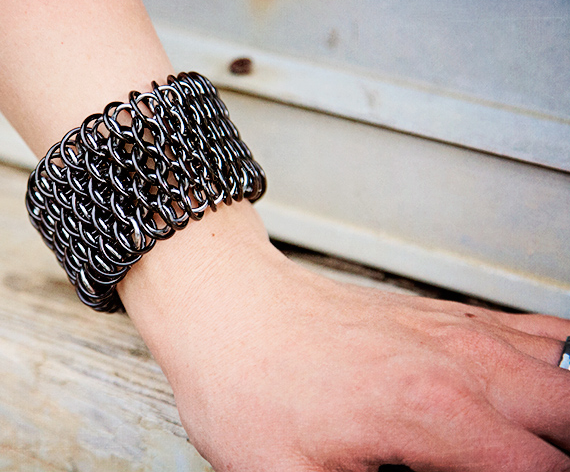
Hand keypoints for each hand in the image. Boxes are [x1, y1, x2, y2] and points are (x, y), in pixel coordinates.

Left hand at [120, 202, 569, 470]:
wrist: (224, 305)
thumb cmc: (244, 382)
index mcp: (430, 411)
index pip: (544, 470)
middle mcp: (460, 363)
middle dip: (565, 450)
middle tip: (528, 468)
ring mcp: (457, 332)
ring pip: (565, 367)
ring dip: (562, 411)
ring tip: (537, 441)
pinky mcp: (444, 317)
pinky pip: (537, 332)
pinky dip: (557, 368)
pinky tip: (540, 393)